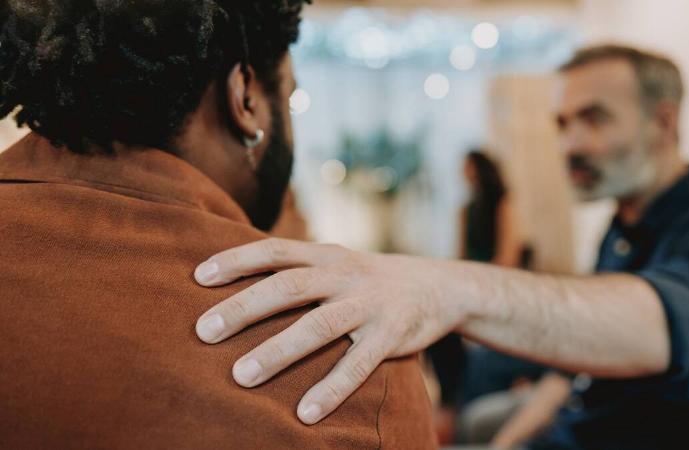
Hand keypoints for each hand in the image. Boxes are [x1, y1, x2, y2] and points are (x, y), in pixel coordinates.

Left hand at [193, 238, 471, 424]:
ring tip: (241, 376)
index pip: (276, 250)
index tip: (198, 277)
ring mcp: (369, 304)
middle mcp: (345, 274)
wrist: (438, 286)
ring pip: (319, 325)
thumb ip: (299, 268)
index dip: (237, 260)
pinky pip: (358, 365)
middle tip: (204, 331)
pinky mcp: (391, 335)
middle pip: (289, 286)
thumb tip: (237, 284)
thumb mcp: (338, 262)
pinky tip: (305, 413)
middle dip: (244, 308)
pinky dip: (331, 388)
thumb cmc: (370, 281)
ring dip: (278, 350)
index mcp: (327, 255)